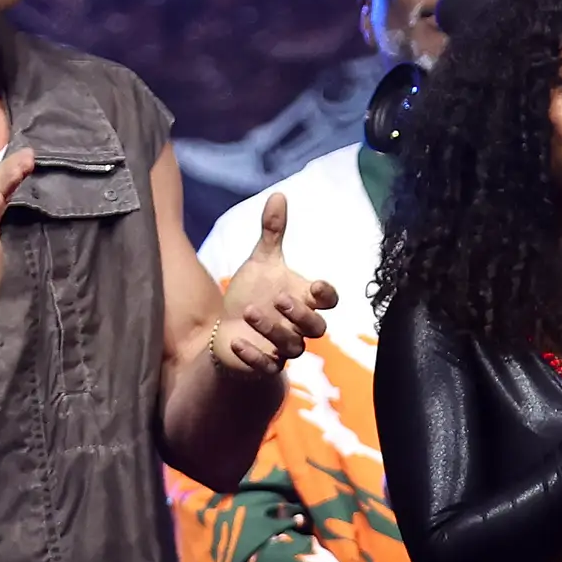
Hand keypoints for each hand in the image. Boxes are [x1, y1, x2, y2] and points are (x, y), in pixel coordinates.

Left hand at [210, 189, 336, 375]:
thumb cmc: (253, 294)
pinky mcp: (264, 365)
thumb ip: (273, 233)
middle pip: (317, 328)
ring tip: (249, 311)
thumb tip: (279, 195)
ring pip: (293, 347)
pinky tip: (236, 340)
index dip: (326, 295)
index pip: (329, 301)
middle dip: (302, 315)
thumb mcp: (262, 262)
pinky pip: (267, 366)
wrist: (232, 328)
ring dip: (274, 330)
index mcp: (305, 301)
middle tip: (280, 299)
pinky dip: (254, 355)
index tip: (316, 286)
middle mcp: (299, 326)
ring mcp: (283, 348)